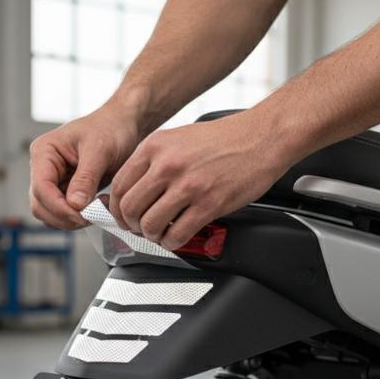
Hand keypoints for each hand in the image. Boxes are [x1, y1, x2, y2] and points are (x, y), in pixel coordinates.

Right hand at [29, 103, 143, 229]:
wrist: (124, 126)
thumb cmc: (111, 128)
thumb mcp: (99, 150)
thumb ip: (85, 178)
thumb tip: (74, 205)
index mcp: (44, 152)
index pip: (41, 188)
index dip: (58, 207)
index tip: (82, 215)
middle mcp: (43, 168)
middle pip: (40, 206)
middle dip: (64, 216)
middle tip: (92, 216)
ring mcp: (53, 181)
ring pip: (50, 214)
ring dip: (71, 220)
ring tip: (97, 210)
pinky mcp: (66, 191)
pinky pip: (64, 213)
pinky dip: (78, 217)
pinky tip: (97, 207)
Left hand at [109, 111, 292, 248]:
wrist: (262, 136)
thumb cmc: (224, 139)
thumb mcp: (177, 138)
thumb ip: (153, 161)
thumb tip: (134, 190)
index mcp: (155, 147)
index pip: (119, 186)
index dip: (117, 209)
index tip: (123, 217)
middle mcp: (167, 165)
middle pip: (130, 209)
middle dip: (132, 225)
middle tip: (140, 229)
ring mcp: (188, 185)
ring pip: (150, 225)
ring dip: (152, 236)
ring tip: (160, 234)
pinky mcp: (209, 204)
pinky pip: (178, 234)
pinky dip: (172, 242)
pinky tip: (177, 237)